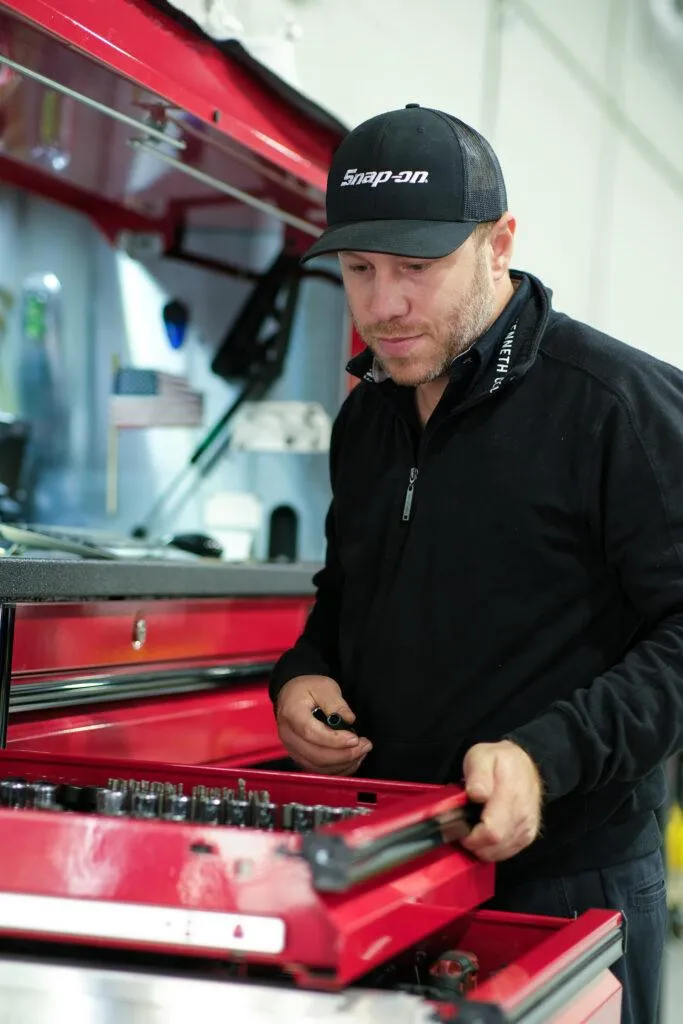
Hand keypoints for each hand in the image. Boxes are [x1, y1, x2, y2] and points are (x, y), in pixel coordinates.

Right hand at [275, 675, 371, 775]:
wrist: (291, 696)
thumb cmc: (307, 689)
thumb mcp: (324, 687)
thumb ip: (336, 703)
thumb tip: (349, 720)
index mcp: (292, 714)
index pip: (311, 733)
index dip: (335, 740)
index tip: (354, 738)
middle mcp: (288, 735)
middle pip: (316, 755)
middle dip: (345, 754)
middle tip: (365, 745)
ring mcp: (292, 749)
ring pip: (319, 766)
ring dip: (344, 763)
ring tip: (362, 751)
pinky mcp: (299, 757)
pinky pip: (319, 770)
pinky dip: (338, 768)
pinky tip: (352, 759)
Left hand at [460, 740, 542, 861]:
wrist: (522, 764)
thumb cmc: (498, 760)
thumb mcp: (482, 757)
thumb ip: (479, 775)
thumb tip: (477, 794)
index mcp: (511, 794)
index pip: (492, 831)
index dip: (472, 837)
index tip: (459, 828)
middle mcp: (524, 814)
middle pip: (496, 844)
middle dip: (474, 842)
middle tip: (463, 828)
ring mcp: (528, 826)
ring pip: (500, 852)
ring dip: (482, 847)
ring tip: (473, 828)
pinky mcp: (528, 835)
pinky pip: (507, 852)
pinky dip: (492, 849)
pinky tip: (484, 834)